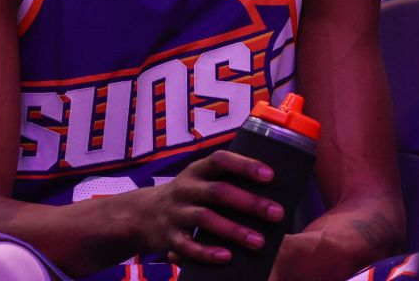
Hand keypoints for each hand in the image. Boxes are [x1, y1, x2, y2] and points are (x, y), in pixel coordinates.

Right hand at [129, 149, 283, 265]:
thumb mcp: (199, 179)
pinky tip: (228, 257)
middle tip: (278, 213)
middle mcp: (185, 188)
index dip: (244, 165)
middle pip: (218, 192)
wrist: (141, 214)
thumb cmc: (186, 195)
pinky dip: (207, 253)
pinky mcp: (169, 238)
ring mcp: (176, 213)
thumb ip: (226, 178)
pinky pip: (188, 247)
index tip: (270, 175)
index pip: (220, 160)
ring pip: (205, 219)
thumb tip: (272, 182)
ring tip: (259, 242)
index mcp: (197, 170)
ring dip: (234, 231)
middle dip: (249, 203)